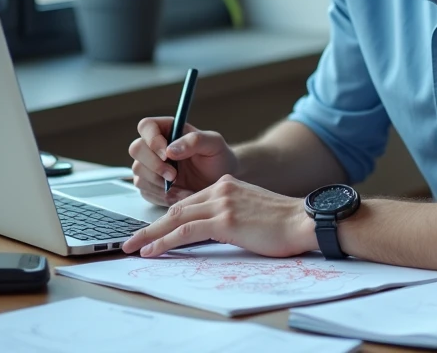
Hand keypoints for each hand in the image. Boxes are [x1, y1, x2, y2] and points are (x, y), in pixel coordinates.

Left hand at [121, 174, 315, 257]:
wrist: (305, 221)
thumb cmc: (285, 223)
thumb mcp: (252, 211)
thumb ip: (232, 214)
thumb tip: (215, 231)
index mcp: (228, 185)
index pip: (189, 203)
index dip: (168, 219)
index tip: (153, 232)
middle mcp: (221, 189)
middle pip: (176, 208)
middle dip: (151, 226)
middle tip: (131, 240)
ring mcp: (222, 203)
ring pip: (175, 219)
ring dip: (150, 235)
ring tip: (132, 247)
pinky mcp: (224, 220)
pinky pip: (185, 231)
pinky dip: (164, 241)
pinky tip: (151, 251)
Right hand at [128, 117, 237, 205]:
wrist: (220, 183)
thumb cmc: (218, 158)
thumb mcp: (214, 144)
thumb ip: (194, 141)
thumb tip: (170, 149)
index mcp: (169, 130)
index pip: (146, 126)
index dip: (151, 139)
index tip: (167, 154)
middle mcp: (155, 147)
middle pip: (136, 149)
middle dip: (154, 165)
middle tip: (174, 175)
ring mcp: (150, 167)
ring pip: (138, 172)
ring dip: (158, 182)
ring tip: (182, 187)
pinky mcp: (151, 186)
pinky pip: (144, 190)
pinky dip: (161, 196)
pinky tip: (179, 194)